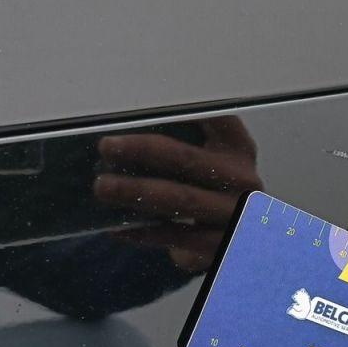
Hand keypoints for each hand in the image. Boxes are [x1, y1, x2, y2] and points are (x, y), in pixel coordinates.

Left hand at [93, 117, 262, 271]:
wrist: (245, 241)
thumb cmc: (218, 193)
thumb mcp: (216, 164)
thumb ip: (186, 146)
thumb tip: (126, 131)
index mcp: (238, 149)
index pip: (215, 118)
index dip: (185, 109)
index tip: (148, 100)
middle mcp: (243, 179)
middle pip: (188, 159)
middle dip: (143, 150)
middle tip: (107, 146)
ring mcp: (234, 213)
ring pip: (180, 199)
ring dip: (136, 192)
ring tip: (103, 187)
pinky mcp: (219, 246)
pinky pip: (174, 237)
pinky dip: (142, 231)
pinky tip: (116, 227)